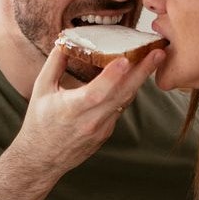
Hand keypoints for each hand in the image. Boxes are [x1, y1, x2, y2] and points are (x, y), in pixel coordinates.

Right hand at [10, 46, 164, 176]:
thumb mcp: (41, 90)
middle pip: (121, 94)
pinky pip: (120, 107)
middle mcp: (90, 120)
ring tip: (154, 58)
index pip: (96, 92)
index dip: (112, 76)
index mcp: (72, 109)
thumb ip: (54, 64)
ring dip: (140, 79)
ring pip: (125, 100)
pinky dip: (128, 90)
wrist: (42, 159)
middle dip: (142, 72)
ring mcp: (102, 128)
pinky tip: (136, 75)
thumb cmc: (39, 122)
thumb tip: (65, 40)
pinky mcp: (107, 132)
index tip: (126, 59)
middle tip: (159, 53)